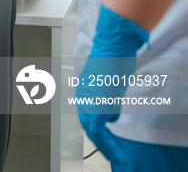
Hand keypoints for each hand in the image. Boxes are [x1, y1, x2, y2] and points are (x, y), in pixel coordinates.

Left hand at [76, 5, 148, 164]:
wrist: (112, 46)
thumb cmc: (113, 58)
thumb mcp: (110, 82)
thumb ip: (109, 99)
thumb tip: (111, 116)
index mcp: (84, 92)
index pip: (88, 117)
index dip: (97, 131)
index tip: (106, 142)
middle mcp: (83, 97)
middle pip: (88, 126)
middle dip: (102, 142)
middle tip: (115, 153)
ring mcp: (89, 100)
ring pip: (92, 131)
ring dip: (107, 146)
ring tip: (119, 156)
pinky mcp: (97, 103)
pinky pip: (97, 129)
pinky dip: (106, 142)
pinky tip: (114, 150)